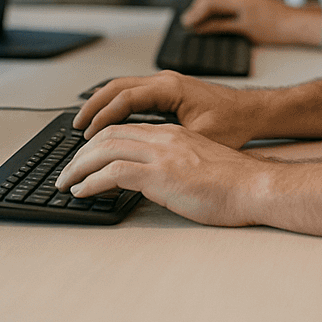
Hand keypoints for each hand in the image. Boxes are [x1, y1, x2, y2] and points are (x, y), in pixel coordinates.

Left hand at [56, 122, 263, 226]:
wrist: (256, 186)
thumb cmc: (236, 183)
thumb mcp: (199, 166)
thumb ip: (176, 166)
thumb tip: (156, 182)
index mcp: (174, 134)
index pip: (125, 128)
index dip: (98, 141)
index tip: (85, 157)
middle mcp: (164, 137)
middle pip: (108, 134)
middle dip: (81, 152)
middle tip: (66, 171)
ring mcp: (161, 154)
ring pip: (104, 149)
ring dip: (78, 167)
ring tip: (65, 183)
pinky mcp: (160, 175)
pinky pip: (113, 173)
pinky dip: (90, 181)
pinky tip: (82, 192)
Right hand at [73, 71, 261, 147]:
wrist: (254, 112)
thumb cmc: (234, 123)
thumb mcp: (199, 138)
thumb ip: (168, 145)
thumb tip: (139, 160)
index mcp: (170, 88)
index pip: (125, 97)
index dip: (103, 117)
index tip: (86, 134)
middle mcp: (166, 81)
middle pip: (117, 87)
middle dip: (93, 106)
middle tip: (75, 127)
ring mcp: (167, 84)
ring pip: (124, 87)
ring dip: (103, 104)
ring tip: (85, 124)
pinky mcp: (169, 92)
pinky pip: (135, 93)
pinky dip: (117, 105)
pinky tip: (109, 121)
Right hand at [182, 0, 321, 45]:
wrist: (295, 24)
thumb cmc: (273, 27)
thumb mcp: (242, 29)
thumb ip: (219, 27)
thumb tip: (200, 28)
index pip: (207, 2)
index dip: (194, 14)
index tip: (185, 25)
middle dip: (197, 11)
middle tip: (187, 25)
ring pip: (217, 1)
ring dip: (206, 11)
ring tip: (197, 25)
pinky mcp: (248, 3)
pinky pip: (226, 4)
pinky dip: (217, 12)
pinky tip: (215, 22)